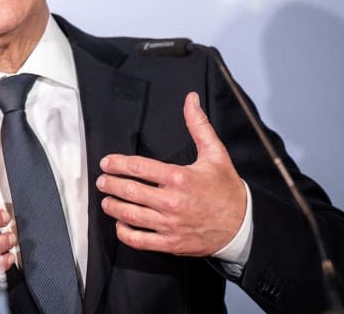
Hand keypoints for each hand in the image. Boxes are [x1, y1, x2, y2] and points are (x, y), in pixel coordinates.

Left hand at [96, 92, 245, 256]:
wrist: (243, 224)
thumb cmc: (226, 188)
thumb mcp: (215, 153)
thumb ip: (198, 125)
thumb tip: (190, 99)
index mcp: (179, 177)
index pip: (138, 167)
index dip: (117, 164)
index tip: (106, 163)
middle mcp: (172, 202)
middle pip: (129, 191)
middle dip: (110, 184)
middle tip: (101, 180)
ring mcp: (170, 224)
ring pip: (130, 216)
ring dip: (113, 207)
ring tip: (106, 200)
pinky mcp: (171, 243)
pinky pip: (140, 240)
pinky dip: (125, 232)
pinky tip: (120, 224)